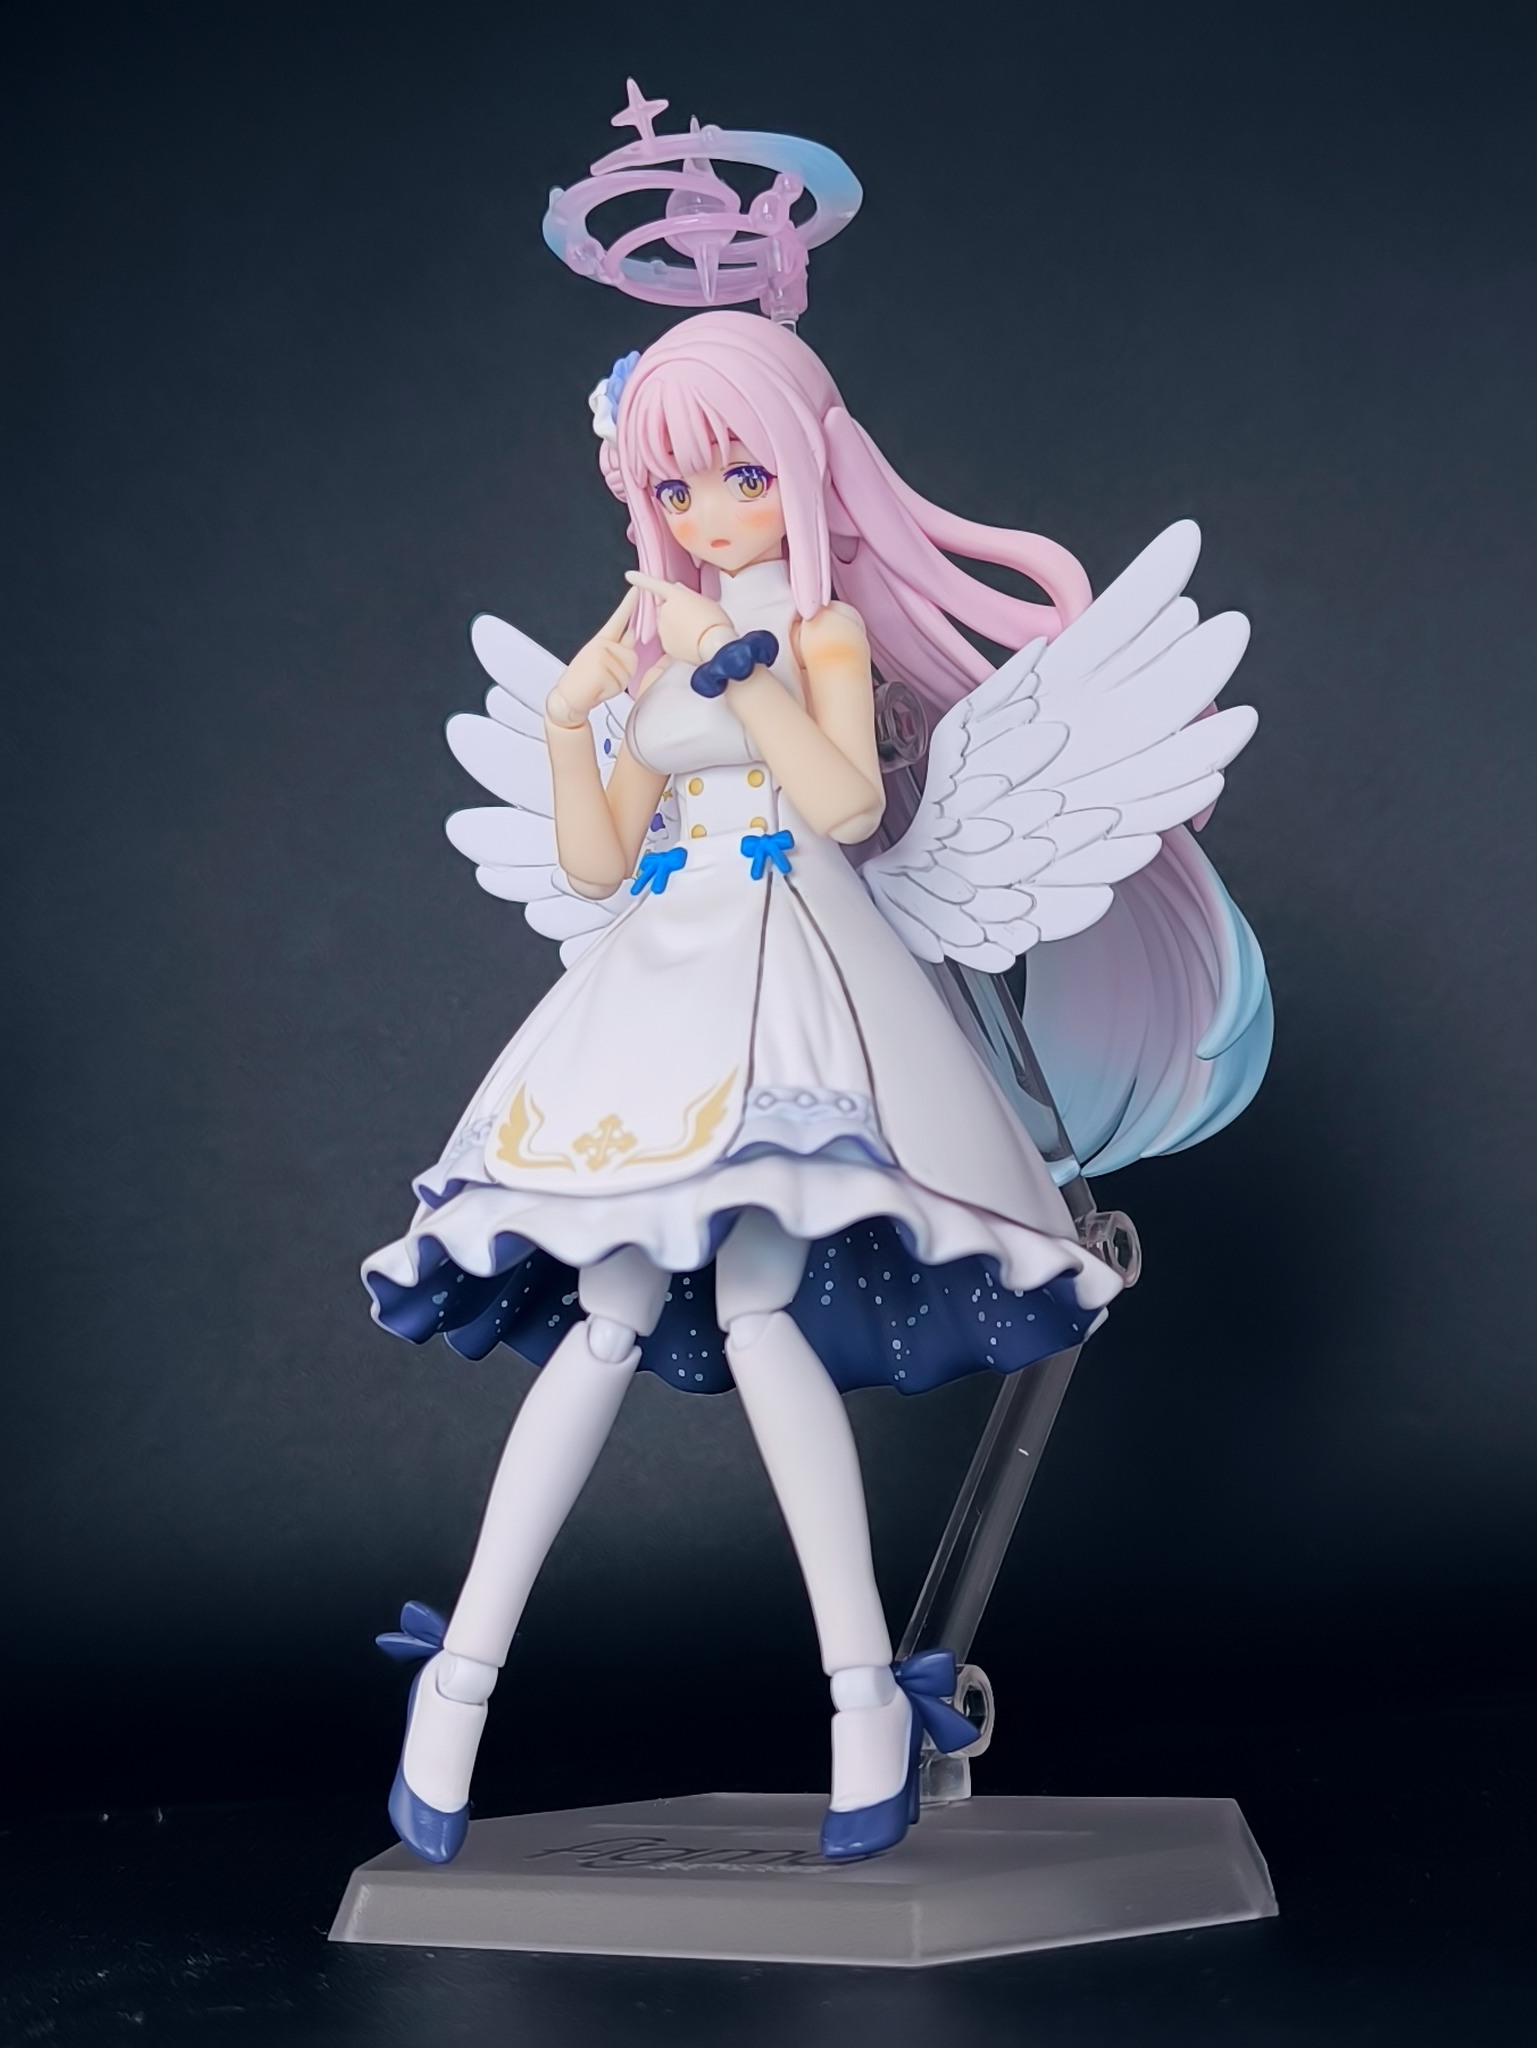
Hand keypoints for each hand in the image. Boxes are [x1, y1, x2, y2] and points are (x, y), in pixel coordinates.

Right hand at [546, 589, 637, 727]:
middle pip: (631, 652)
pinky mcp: (602, 668)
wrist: (567, 698)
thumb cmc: (584, 681)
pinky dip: (612, 689)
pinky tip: (598, 688)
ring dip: (618, 681)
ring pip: (629, 669)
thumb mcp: (600, 659)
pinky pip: (621, 682)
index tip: (637, 589)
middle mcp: (602, 644)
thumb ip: (618, 648)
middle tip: (601, 676)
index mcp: (601, 640)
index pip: (618, 619)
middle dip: (624, 667)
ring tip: (600, 682)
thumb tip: (632, 635)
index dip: (629, 604)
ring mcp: (602, 655)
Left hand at [625, 573, 732, 666]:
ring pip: (665, 625)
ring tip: (695, 632)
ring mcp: (663, 628)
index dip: (641, 579)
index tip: (629, 576)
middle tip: (692, 618)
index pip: (654, 584)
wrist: (715, 645)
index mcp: (675, 595)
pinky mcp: (665, 645)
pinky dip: (677, 642)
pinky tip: (692, 643)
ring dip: (675, 626)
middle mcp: (665, 610)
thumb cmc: (716, 621)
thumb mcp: (705, 600)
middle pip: (663, 608)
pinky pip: (669, 641)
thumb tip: (678, 590)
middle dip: (672, 611)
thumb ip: (687, 594)